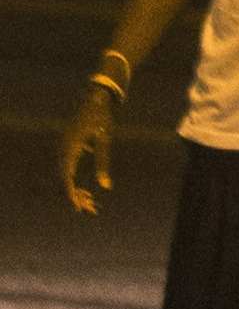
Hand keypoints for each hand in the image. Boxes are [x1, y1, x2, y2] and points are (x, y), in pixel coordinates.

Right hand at [56, 90, 110, 214]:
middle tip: (89, 210)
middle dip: (74, 195)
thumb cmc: (102, 119)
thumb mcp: (105, 141)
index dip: (70, 193)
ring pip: (63, 174)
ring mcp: (62, 146)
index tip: (78, 207)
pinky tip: (87, 193)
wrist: (95, 99)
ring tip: (90, 204)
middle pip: (63, 177)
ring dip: (74, 189)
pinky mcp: (66, 146)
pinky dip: (74, 181)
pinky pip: (66, 167)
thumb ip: (103, 163)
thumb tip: (105, 187)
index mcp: (70, 147)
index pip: (66, 176)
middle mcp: (62, 148)